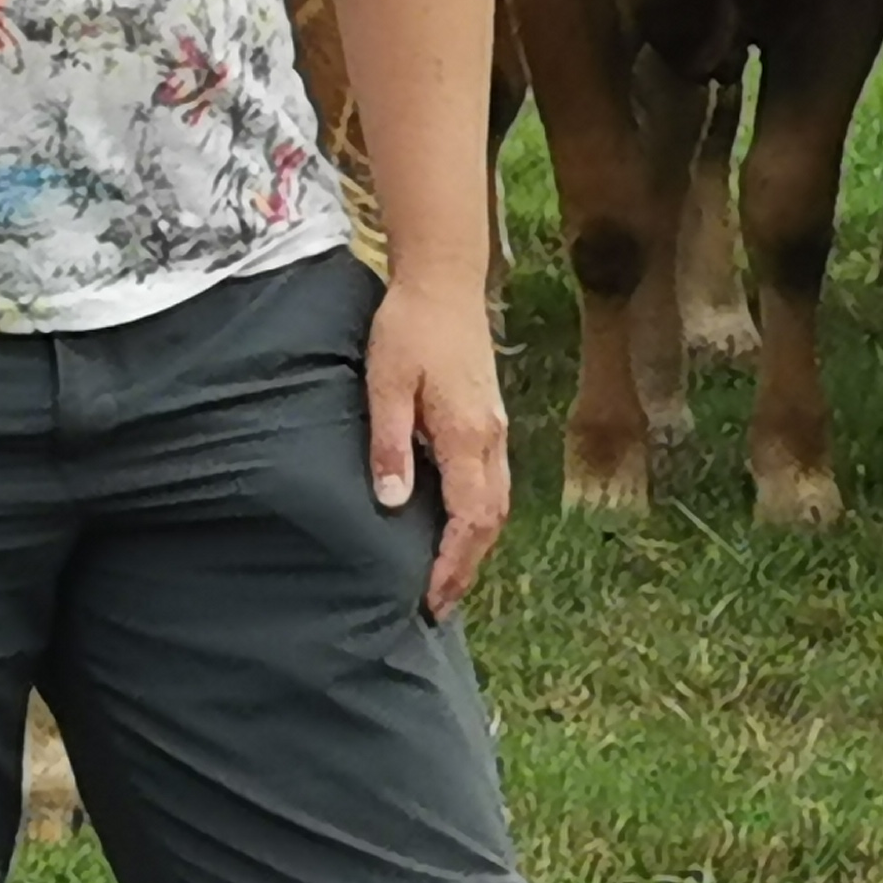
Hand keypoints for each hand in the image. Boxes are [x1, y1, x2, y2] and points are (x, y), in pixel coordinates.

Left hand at [365, 279, 509, 619]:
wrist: (444, 279)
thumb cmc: (409, 326)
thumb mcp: (386, 383)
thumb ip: (389, 444)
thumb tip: (393, 503)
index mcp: (467, 436)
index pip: (470, 519)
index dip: (452, 563)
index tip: (431, 597)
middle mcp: (490, 439)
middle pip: (490, 520)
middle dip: (466, 566)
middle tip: (438, 603)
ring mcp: (495, 429)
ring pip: (496, 503)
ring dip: (475, 545)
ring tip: (446, 576)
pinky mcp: (488, 418)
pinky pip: (492, 482)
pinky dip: (478, 516)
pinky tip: (455, 524)